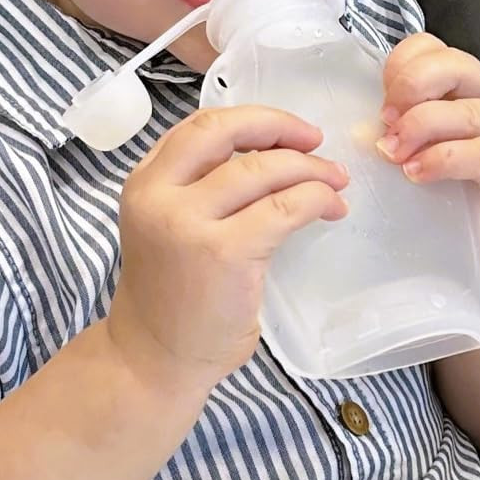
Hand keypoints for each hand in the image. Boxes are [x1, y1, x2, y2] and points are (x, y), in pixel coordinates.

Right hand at [109, 106, 349, 396]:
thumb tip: (272, 153)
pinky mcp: (226, 253)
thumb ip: (199, 186)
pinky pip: (284, 208)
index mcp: (144, 182)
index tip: (286, 130)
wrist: (154, 359)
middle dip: (279, 126)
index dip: (250, 119)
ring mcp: (190, 224)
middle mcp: (159, 195)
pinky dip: (315, 199)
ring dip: (309, 168)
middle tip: (315, 140)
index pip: (199, 126)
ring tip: (335, 181)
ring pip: (262, 169)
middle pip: (225, 132)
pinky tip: (330, 208)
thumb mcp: (166, 224)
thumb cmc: (170, 294)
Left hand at [375, 33, 479, 259]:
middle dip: (413, 86)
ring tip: (393, 153)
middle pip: (456, 65)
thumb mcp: (419, 147)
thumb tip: (363, 129)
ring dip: (421, 127)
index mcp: (462, 83)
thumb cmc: (452, 186)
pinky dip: (444, 160)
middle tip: (386, 119)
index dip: (401, 65)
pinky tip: (418, 172)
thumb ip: (396, 129)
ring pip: (468, 112)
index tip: (380, 99)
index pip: (432, 48)